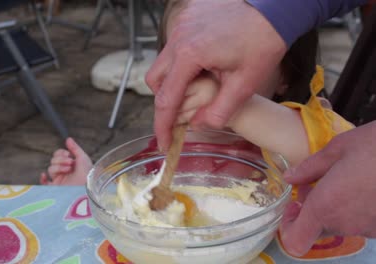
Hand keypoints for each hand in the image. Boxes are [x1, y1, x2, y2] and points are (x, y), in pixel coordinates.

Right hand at [40, 138, 91, 184]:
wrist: (88, 187)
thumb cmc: (87, 173)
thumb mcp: (82, 157)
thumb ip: (74, 148)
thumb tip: (68, 139)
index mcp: (70, 164)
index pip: (58, 155)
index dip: (62, 153)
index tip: (69, 154)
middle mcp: (64, 172)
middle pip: (53, 160)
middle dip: (61, 159)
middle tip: (71, 163)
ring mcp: (59, 180)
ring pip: (50, 169)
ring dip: (58, 167)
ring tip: (68, 170)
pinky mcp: (56, 188)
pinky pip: (44, 184)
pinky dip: (42, 179)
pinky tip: (44, 175)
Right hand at [146, 0, 285, 149]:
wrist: (274, 6)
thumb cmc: (263, 40)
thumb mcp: (245, 83)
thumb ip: (219, 110)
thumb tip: (197, 125)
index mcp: (189, 55)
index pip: (166, 99)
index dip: (162, 126)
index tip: (163, 143)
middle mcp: (178, 39)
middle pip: (155, 80)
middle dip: (164, 102)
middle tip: (180, 117)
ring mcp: (181, 26)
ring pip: (162, 63)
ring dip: (171, 82)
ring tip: (193, 92)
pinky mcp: (187, 19)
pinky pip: (173, 47)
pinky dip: (180, 64)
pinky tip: (201, 69)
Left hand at [280, 121, 375, 255]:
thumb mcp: (338, 148)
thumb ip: (309, 168)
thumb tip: (289, 178)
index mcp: (325, 206)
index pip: (296, 241)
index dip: (289, 227)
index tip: (295, 205)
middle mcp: (346, 223)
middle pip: (319, 228)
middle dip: (314, 209)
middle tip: (320, 182)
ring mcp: (369, 228)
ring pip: (343, 224)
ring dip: (339, 207)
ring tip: (349, 179)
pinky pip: (365, 221)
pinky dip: (361, 208)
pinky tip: (368, 186)